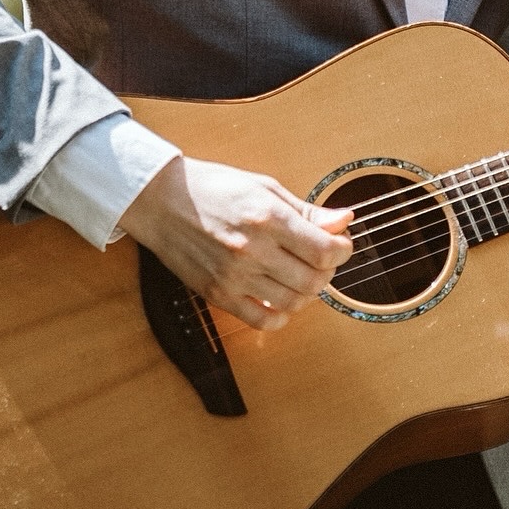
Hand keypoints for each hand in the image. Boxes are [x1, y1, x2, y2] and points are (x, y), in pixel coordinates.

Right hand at [119, 156, 352, 331]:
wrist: (164, 202)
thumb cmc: (215, 188)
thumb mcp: (266, 187)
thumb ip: (307, 210)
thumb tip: (344, 220)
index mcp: (268, 218)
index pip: (324, 250)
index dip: (343, 250)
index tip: (341, 244)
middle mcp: (253, 250)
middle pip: (313, 280)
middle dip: (328, 272)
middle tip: (323, 259)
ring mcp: (234, 276)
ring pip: (292, 303)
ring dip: (307, 294)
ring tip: (302, 276)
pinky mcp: (217, 295)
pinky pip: (260, 321)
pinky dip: (280, 316)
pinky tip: (281, 299)